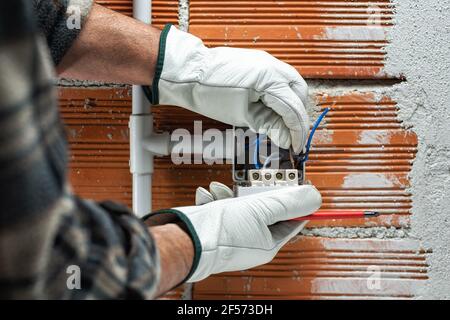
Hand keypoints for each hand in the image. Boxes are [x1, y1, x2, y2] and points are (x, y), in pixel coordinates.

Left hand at [145, 25, 309, 152]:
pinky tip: (273, 109)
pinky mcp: (260, 63)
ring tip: (283, 124)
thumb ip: (268, 125)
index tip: (297, 147)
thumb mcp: (241, 115)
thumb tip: (287, 138)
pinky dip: (281, 96)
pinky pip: (280, 80)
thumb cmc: (208, 92)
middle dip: (298, 116)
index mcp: (269, 78)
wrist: (188, 73)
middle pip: (299, 93)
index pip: (293, 108)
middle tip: (292, 136)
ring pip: (292, 85)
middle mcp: (273, 66)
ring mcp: (267, 61)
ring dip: (291, 105)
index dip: (298, 131)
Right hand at [147, 182, 321, 281]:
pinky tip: (209, 195)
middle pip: (266, 210)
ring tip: (223, 190)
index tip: (295, 184)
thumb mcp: (261, 210)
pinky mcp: (217, 228)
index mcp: (269, 243)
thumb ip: (288, 202)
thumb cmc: (222, 232)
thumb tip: (314, 197)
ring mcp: (234, 235)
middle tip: (253, 185)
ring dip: (233, 194)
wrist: (185, 240)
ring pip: (242, 206)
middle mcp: (253, 241)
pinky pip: (222, 209)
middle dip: (257, 194)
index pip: (292, 221)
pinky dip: (217, 199)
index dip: (294, 201)